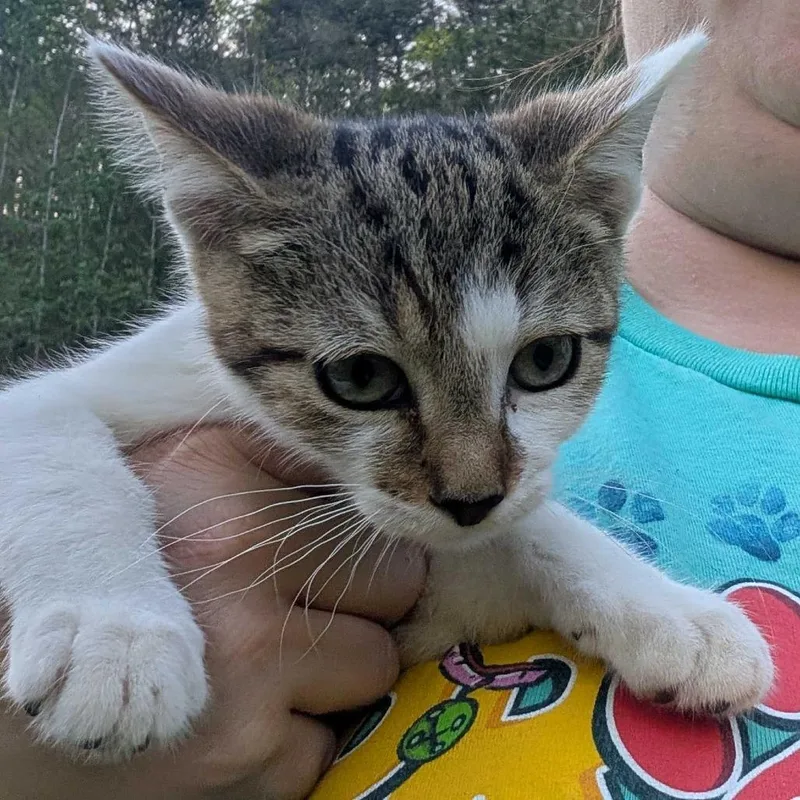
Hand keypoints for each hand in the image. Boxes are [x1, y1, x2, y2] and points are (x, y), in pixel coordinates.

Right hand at [0, 426, 425, 799]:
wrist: (9, 699)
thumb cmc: (104, 577)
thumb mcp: (177, 480)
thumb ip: (271, 460)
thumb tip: (358, 471)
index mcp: (224, 487)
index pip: (368, 511)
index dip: (359, 539)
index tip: (338, 555)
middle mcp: (241, 567)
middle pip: (397, 586)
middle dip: (365, 601)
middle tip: (312, 605)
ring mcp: (248, 669)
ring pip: (376, 666)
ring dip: (335, 671)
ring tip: (268, 662)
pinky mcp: (242, 757)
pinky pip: (325, 744)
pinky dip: (291, 740)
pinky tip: (235, 718)